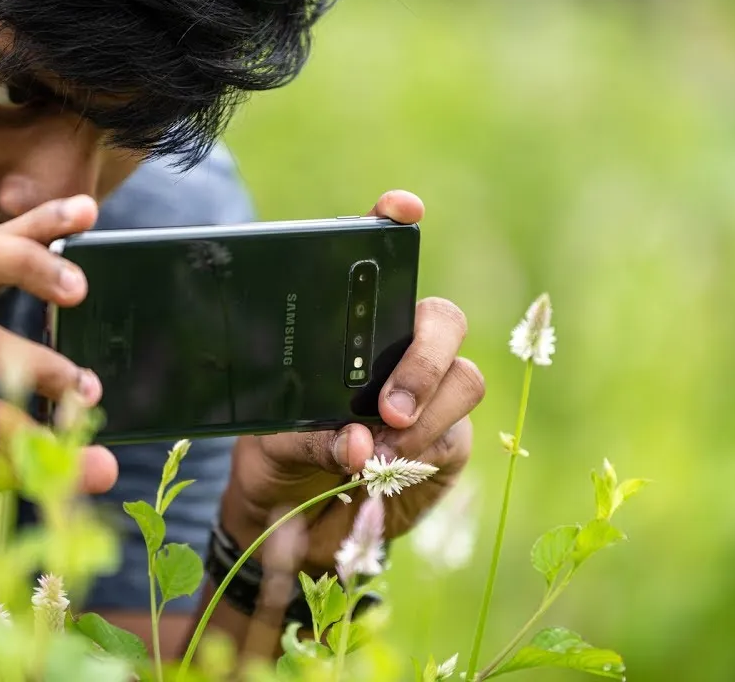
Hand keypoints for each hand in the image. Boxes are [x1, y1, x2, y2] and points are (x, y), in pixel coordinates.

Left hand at [221, 190, 485, 569]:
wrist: (293, 525)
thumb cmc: (278, 458)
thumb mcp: (271, 441)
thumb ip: (309, 436)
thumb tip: (357, 441)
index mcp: (350, 326)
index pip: (380, 261)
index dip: (395, 225)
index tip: (401, 208)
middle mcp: (400, 348)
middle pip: (443, 321)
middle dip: (423, 359)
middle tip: (387, 408)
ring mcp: (432, 394)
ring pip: (463, 380)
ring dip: (422, 420)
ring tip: (372, 457)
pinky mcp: (448, 443)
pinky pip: (452, 437)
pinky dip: (417, 457)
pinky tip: (381, 474)